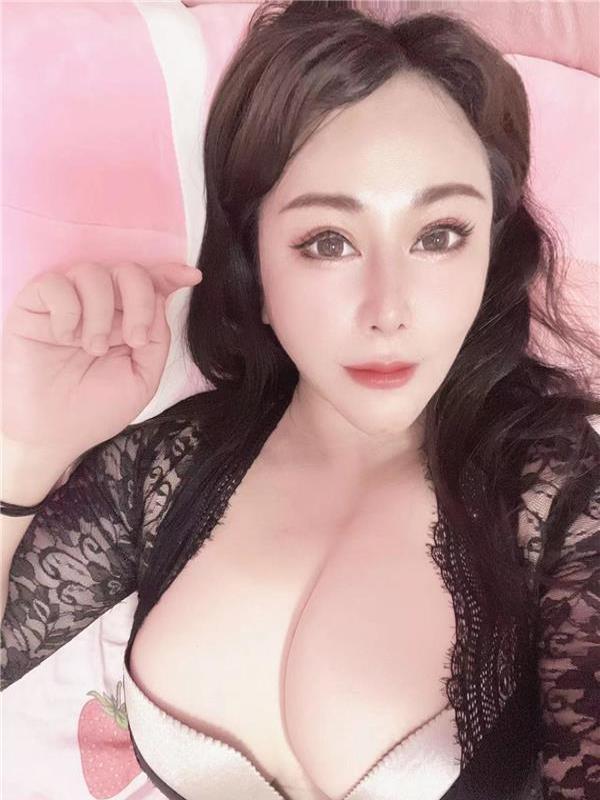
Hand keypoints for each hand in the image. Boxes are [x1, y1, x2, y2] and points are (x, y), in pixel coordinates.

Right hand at [1, 261, 202, 463]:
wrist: (52, 434)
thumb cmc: (95, 410)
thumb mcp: (142, 379)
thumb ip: (157, 339)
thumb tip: (161, 298)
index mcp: (128, 321)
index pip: (150, 284)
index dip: (170, 274)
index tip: (192, 277)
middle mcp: (100, 306)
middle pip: (128, 271)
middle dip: (140, 300)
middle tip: (134, 340)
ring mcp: (67, 303)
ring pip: (92, 272)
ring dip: (101, 312)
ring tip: (93, 348)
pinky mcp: (34, 306)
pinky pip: (55, 283)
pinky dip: (67, 309)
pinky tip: (64, 336)